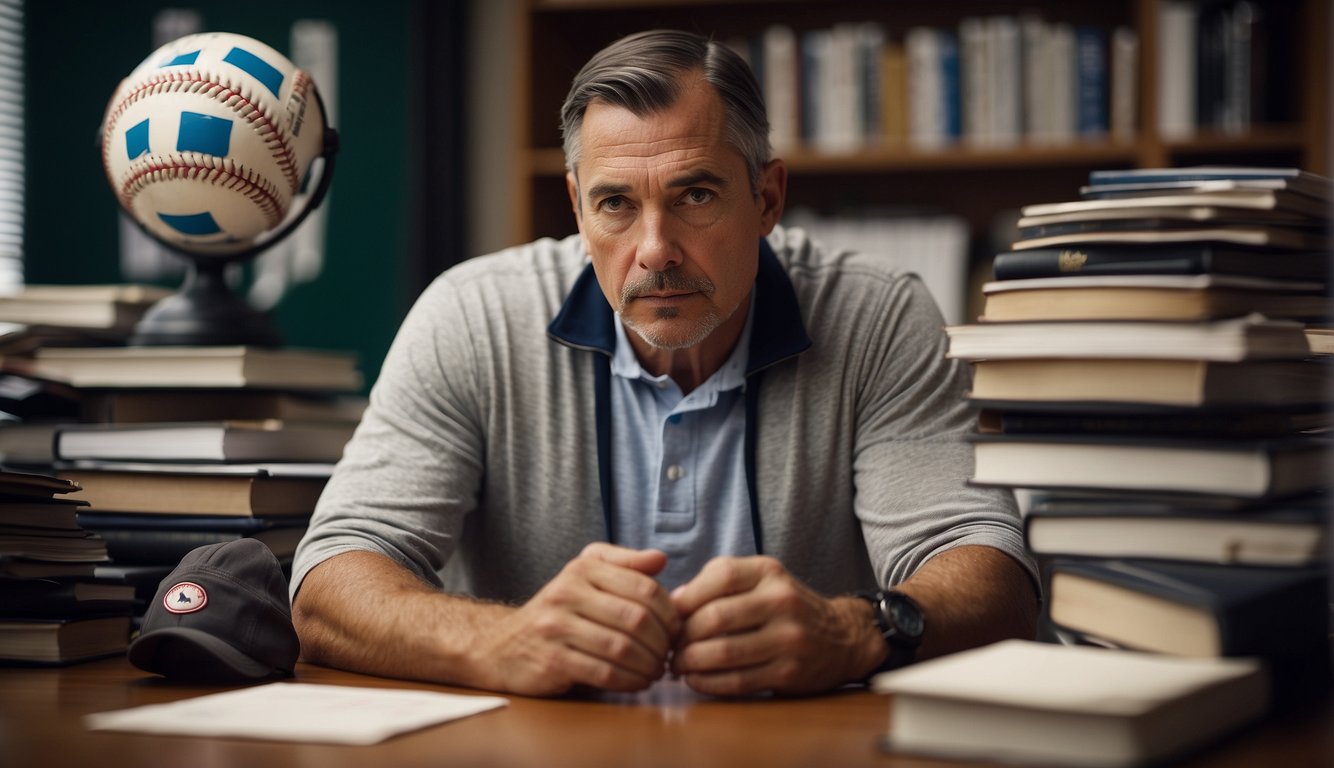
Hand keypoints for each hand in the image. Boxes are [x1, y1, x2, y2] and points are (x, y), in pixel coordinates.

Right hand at [472, 543, 680, 695]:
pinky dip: (629, 681)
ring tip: (656, 671)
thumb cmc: (558, 611)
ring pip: (622, 648)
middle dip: (662, 643)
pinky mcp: (552, 661)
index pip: (644, 587)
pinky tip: (637, 683)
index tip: (676, 630)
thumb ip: (624, 564)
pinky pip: (604, 673)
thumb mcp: (585, 575)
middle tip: (669, 655)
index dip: (669, 613)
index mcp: (582, 568)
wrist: (502, 646)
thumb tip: (660, 560)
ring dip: (649, 665)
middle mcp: (567, 593)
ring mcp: (556, 627)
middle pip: (636, 619)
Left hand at [669, 556, 882, 696]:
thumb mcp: (760, 580)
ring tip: (677, 665)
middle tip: (668, 647)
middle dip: (683, 637)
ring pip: (723, 652)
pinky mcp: (789, 672)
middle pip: (715, 618)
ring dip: (690, 663)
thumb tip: (672, 601)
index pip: (720, 575)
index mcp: (769, 572)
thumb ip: (717, 582)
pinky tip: (696, 680)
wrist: (842, 638)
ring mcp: (788, 638)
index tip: (669, 616)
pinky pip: (737, 681)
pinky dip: (708, 683)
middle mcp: (782, 601)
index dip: (686, 598)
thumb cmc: (785, 607)